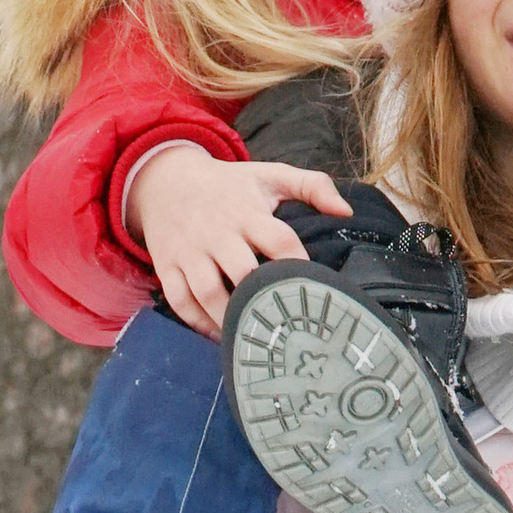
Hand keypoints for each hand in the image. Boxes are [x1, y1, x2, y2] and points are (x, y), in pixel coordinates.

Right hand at [129, 148, 349, 336]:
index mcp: (247, 212)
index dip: (297, 265)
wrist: (166, 178)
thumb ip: (312, 186)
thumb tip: (346, 212)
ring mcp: (190, 250)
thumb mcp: (268, 175)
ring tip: (251, 336)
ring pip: (207, 291)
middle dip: (263, 299)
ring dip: (229, 318)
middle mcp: (217, 232)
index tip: (313, 288)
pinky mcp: (167, 265)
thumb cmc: (229, 185)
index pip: (279, 240)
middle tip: (285, 326)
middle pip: (242, 272)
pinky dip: (197, 323)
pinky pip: (180, 300)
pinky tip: (218, 335)